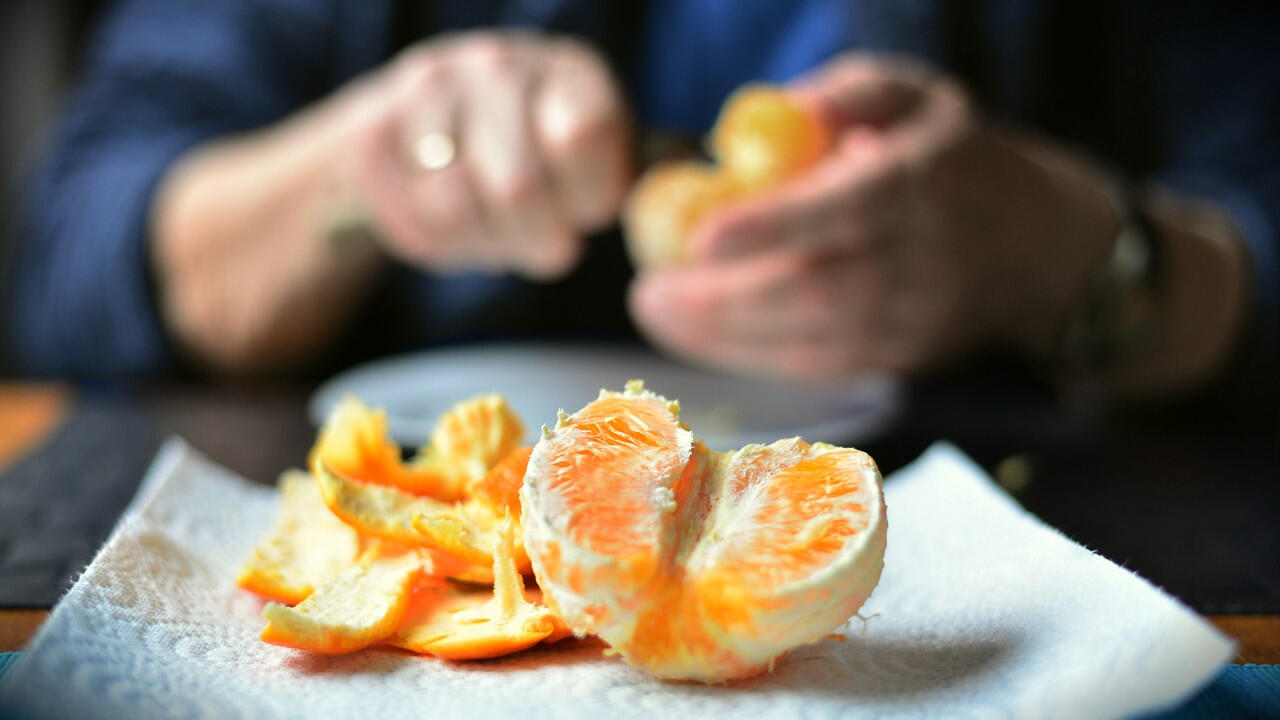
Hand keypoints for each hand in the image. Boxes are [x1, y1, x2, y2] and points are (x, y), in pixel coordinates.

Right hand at [339, 32, 630, 278]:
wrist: (423, 136)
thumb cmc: (533, 164)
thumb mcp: (591, 165)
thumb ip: (619, 186)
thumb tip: (666, 207)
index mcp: (569, 72)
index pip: (581, 139)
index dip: (587, 200)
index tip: (584, 209)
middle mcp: (497, 65)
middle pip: (516, 187)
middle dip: (534, 237)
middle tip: (541, 239)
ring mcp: (428, 92)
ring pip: (456, 209)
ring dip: (484, 243)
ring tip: (495, 230)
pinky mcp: (373, 132)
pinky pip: (410, 219)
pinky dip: (440, 244)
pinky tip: (454, 225)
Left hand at [629, 55, 1116, 378]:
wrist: (1034, 246)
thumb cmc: (947, 158)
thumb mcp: (912, 96)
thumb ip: (846, 94)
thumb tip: (775, 116)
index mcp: (923, 182)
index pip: (848, 210)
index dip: (773, 227)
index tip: (699, 238)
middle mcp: (923, 259)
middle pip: (820, 293)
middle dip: (723, 302)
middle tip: (647, 291)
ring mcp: (914, 320)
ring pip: (813, 344)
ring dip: (724, 339)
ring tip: (656, 312)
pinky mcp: (899, 359)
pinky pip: (818, 367)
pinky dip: (752, 357)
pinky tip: (701, 334)